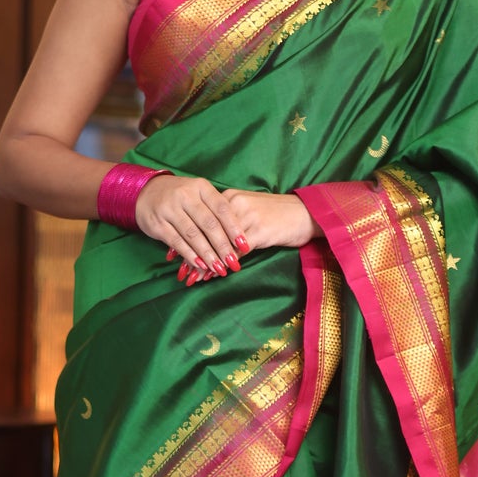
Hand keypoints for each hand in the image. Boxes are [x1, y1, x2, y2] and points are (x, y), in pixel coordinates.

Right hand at [134, 174, 244, 278]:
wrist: (146, 192)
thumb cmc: (181, 196)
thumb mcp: (199, 194)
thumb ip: (215, 211)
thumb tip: (236, 238)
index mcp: (200, 187)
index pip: (221, 208)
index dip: (234, 228)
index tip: (245, 245)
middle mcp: (185, 195)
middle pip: (209, 224)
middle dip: (223, 246)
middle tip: (234, 263)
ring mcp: (169, 209)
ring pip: (193, 235)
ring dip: (208, 254)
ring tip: (219, 268)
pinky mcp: (158, 224)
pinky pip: (177, 242)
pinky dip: (190, 255)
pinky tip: (200, 265)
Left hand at [171, 191, 316, 284]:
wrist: (306, 213)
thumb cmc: (277, 216)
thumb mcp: (249, 213)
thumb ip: (229, 222)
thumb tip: (209, 240)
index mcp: (229, 198)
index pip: (200, 219)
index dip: (186, 237)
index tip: (172, 252)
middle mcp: (234, 204)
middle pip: (205, 232)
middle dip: (189, 253)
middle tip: (178, 271)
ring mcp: (245, 218)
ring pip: (216, 243)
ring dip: (202, 263)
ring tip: (190, 278)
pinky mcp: (258, 231)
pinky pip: (233, 252)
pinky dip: (220, 265)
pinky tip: (212, 275)